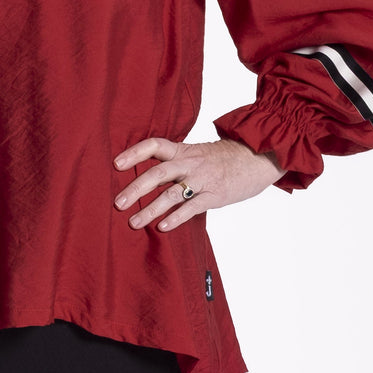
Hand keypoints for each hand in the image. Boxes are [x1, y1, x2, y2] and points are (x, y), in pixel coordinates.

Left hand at [113, 137, 284, 231]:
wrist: (257, 157)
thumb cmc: (223, 158)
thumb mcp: (197, 153)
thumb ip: (176, 162)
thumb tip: (148, 176)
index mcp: (183, 151)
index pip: (154, 145)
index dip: (134, 153)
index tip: (116, 164)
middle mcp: (190, 163)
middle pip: (158, 172)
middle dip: (136, 188)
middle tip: (118, 203)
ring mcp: (203, 179)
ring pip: (172, 193)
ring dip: (151, 209)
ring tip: (134, 222)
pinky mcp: (215, 195)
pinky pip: (192, 206)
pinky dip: (176, 217)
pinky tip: (162, 227)